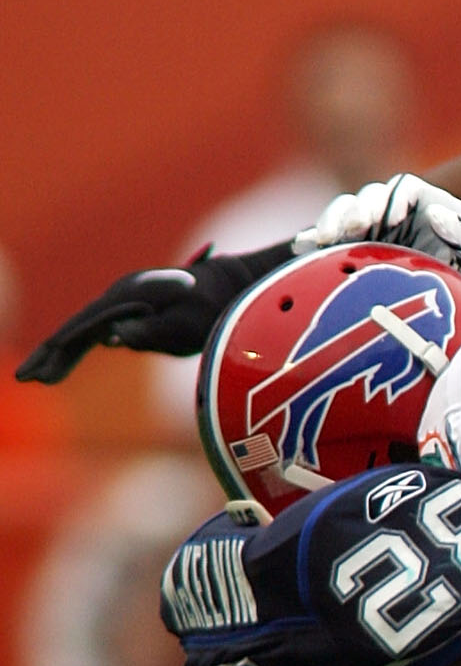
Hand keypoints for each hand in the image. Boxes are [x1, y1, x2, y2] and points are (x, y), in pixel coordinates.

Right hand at [15, 244, 286, 383]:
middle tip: (24, 378)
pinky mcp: (131, 316)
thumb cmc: (214, 306)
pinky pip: (94, 336)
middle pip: (76, 328)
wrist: (230, 285)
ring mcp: (123, 305)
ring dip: (57, 356)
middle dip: (49, 353)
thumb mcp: (187, 323)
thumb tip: (112, 336)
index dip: (62, 345)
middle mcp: (120, 297)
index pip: (86, 324)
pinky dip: (75, 354)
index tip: (43, 364)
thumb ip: (151, 331)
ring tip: (35, 380)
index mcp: (128, 296)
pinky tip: (59, 371)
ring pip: (82, 333)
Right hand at [295, 176, 460, 311]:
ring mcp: (376, 233)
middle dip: (351, 211)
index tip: (386, 221)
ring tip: (318, 240)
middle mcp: (398, 213)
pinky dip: (318, 244)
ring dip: (330, 224)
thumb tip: (439, 214)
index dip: (391, 199)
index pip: (403, 189)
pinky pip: (334, 244)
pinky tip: (302, 251)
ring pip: (345, 218)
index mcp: (428, 204)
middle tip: (345, 230)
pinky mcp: (360, 254)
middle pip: (367, 198)